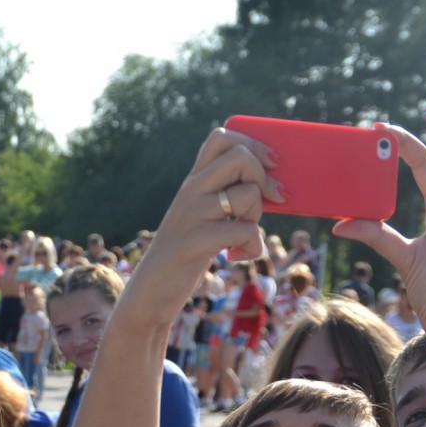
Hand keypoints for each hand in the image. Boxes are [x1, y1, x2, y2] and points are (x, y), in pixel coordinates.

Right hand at [126, 128, 283, 324]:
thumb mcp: (202, 216)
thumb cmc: (187, 251)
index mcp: (193, 180)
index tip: (271, 164)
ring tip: (241, 236)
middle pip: (241, 157)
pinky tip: (236, 256)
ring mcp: (193, 214)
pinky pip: (245, 232)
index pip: (221, 138)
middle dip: (263, 179)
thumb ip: (225, 195)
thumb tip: (273, 185)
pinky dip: (251, 248)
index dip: (253, 145)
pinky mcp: (197, 241)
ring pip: (249, 195)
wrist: (152, 288)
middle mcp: (191, 190)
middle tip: (260, 204)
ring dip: (257, 218)